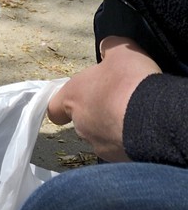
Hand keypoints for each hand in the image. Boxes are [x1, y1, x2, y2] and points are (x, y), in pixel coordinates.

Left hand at [47, 36, 160, 160]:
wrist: (155, 119)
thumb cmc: (130, 81)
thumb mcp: (121, 51)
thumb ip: (108, 48)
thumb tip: (105, 49)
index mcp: (74, 96)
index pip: (54, 107)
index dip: (61, 105)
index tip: (70, 103)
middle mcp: (81, 123)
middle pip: (81, 121)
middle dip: (96, 113)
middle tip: (116, 102)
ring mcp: (99, 145)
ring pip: (100, 137)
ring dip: (112, 129)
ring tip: (132, 118)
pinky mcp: (118, 161)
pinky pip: (120, 150)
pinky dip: (127, 143)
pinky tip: (141, 133)